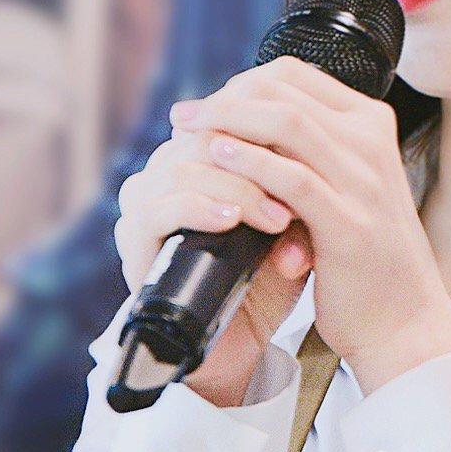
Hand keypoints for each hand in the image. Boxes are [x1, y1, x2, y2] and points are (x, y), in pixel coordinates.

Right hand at [115, 110, 312, 407]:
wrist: (244, 339)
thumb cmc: (272, 273)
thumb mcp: (296, 219)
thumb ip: (300, 176)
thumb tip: (315, 136)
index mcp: (203, 153)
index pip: (231, 112)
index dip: (271, 124)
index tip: (316, 145)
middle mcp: (168, 169)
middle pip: (207, 133)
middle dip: (260, 156)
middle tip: (302, 183)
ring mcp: (146, 203)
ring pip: (183, 168)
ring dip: (238, 188)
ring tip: (278, 218)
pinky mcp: (134, 242)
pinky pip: (156, 211)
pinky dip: (198, 210)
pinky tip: (231, 221)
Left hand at [168, 56, 450, 393]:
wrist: (406, 319)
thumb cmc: (368, 254)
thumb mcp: (348, 184)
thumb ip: (313, 150)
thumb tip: (245, 121)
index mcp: (371, 126)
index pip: (297, 76)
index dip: (243, 82)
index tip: (209, 102)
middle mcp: (371, 143)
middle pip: (286, 92)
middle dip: (225, 97)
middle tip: (185, 115)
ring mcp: (364, 181)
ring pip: (287, 123)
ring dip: (228, 120)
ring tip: (189, 131)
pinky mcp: (348, 223)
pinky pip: (291, 179)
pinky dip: (250, 163)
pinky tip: (220, 160)